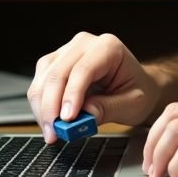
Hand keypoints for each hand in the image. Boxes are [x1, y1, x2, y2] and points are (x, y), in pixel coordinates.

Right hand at [26, 32, 160, 142]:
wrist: (137, 85)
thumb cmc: (137, 90)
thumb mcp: (132, 103)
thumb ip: (107, 109)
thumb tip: (83, 117)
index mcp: (108, 47)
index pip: (83, 70)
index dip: (71, 95)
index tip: (66, 119)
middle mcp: (85, 43)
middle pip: (58, 73)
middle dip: (51, 106)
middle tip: (54, 133)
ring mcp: (67, 51)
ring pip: (44, 77)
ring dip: (42, 107)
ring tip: (51, 131)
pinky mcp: (56, 62)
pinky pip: (40, 82)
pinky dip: (40, 104)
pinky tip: (48, 120)